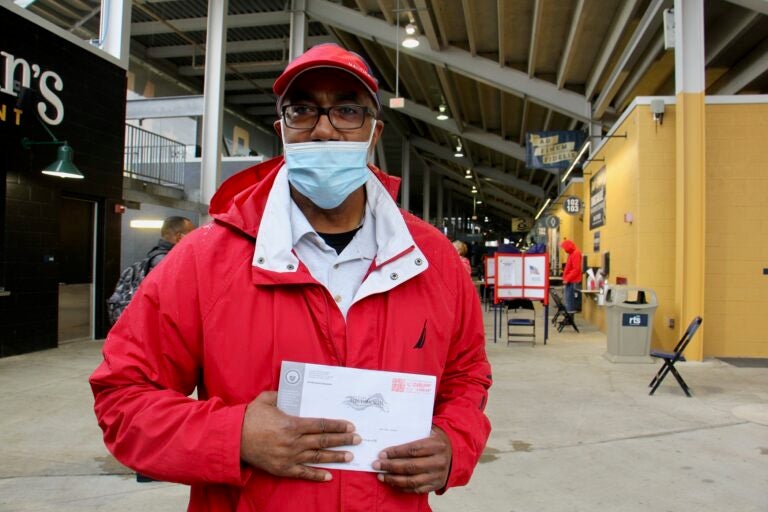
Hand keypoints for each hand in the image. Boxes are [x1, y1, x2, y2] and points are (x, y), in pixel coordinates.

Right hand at [240, 391, 360, 480]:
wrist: (233, 439)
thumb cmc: (250, 418)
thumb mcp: (266, 399)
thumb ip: (281, 395)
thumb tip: (292, 390)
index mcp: (292, 424)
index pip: (321, 425)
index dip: (337, 426)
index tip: (350, 426)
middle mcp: (293, 442)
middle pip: (323, 441)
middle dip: (342, 440)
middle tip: (357, 440)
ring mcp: (289, 457)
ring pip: (317, 457)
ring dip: (335, 457)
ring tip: (349, 456)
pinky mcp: (282, 469)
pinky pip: (303, 473)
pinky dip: (317, 475)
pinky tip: (329, 476)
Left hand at [372, 426, 451, 493]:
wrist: (455, 454)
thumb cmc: (437, 441)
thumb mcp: (431, 432)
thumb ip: (415, 433)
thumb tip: (391, 435)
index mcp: (437, 445)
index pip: (413, 450)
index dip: (396, 452)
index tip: (382, 453)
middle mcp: (438, 461)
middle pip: (411, 466)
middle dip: (391, 466)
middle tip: (376, 464)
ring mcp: (437, 475)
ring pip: (412, 481)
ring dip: (393, 479)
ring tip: (381, 476)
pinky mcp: (435, 485)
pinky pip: (416, 489)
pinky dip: (402, 488)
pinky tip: (392, 483)